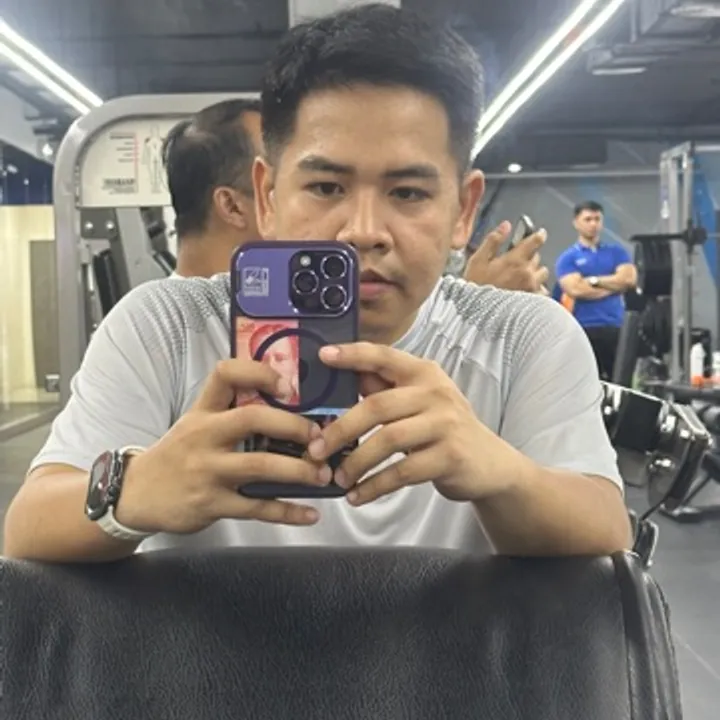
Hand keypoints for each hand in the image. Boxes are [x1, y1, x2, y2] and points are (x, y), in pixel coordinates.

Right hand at [115, 360, 332, 534]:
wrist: (136, 495)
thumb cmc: (178, 454)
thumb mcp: (195, 423)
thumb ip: (230, 411)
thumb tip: (286, 401)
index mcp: (203, 411)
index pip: (226, 375)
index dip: (259, 374)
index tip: (288, 386)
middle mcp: (204, 436)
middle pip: (252, 418)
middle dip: (292, 426)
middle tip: (318, 437)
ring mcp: (207, 471)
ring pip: (260, 465)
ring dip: (299, 471)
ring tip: (323, 475)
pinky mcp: (211, 504)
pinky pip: (256, 507)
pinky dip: (287, 512)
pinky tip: (310, 513)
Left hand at [309, 344, 525, 505]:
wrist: (490, 464)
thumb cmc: (444, 429)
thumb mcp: (419, 402)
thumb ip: (386, 391)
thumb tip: (343, 380)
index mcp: (423, 373)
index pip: (383, 356)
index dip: (352, 355)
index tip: (323, 356)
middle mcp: (435, 393)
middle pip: (377, 406)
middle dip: (341, 429)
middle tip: (316, 449)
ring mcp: (445, 424)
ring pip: (387, 440)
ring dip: (356, 462)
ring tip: (337, 478)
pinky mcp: (449, 456)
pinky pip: (402, 472)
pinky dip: (374, 486)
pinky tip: (357, 495)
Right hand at [464, 221, 548, 293]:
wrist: (478, 312)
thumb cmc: (475, 286)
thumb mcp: (478, 259)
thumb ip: (493, 240)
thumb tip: (506, 225)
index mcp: (515, 259)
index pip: (535, 241)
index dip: (538, 235)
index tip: (539, 234)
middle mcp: (527, 272)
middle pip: (537, 257)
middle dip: (529, 256)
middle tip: (516, 262)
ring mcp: (531, 286)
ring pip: (542, 272)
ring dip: (535, 272)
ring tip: (522, 276)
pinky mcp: (533, 299)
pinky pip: (542, 289)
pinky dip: (537, 287)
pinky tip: (526, 289)